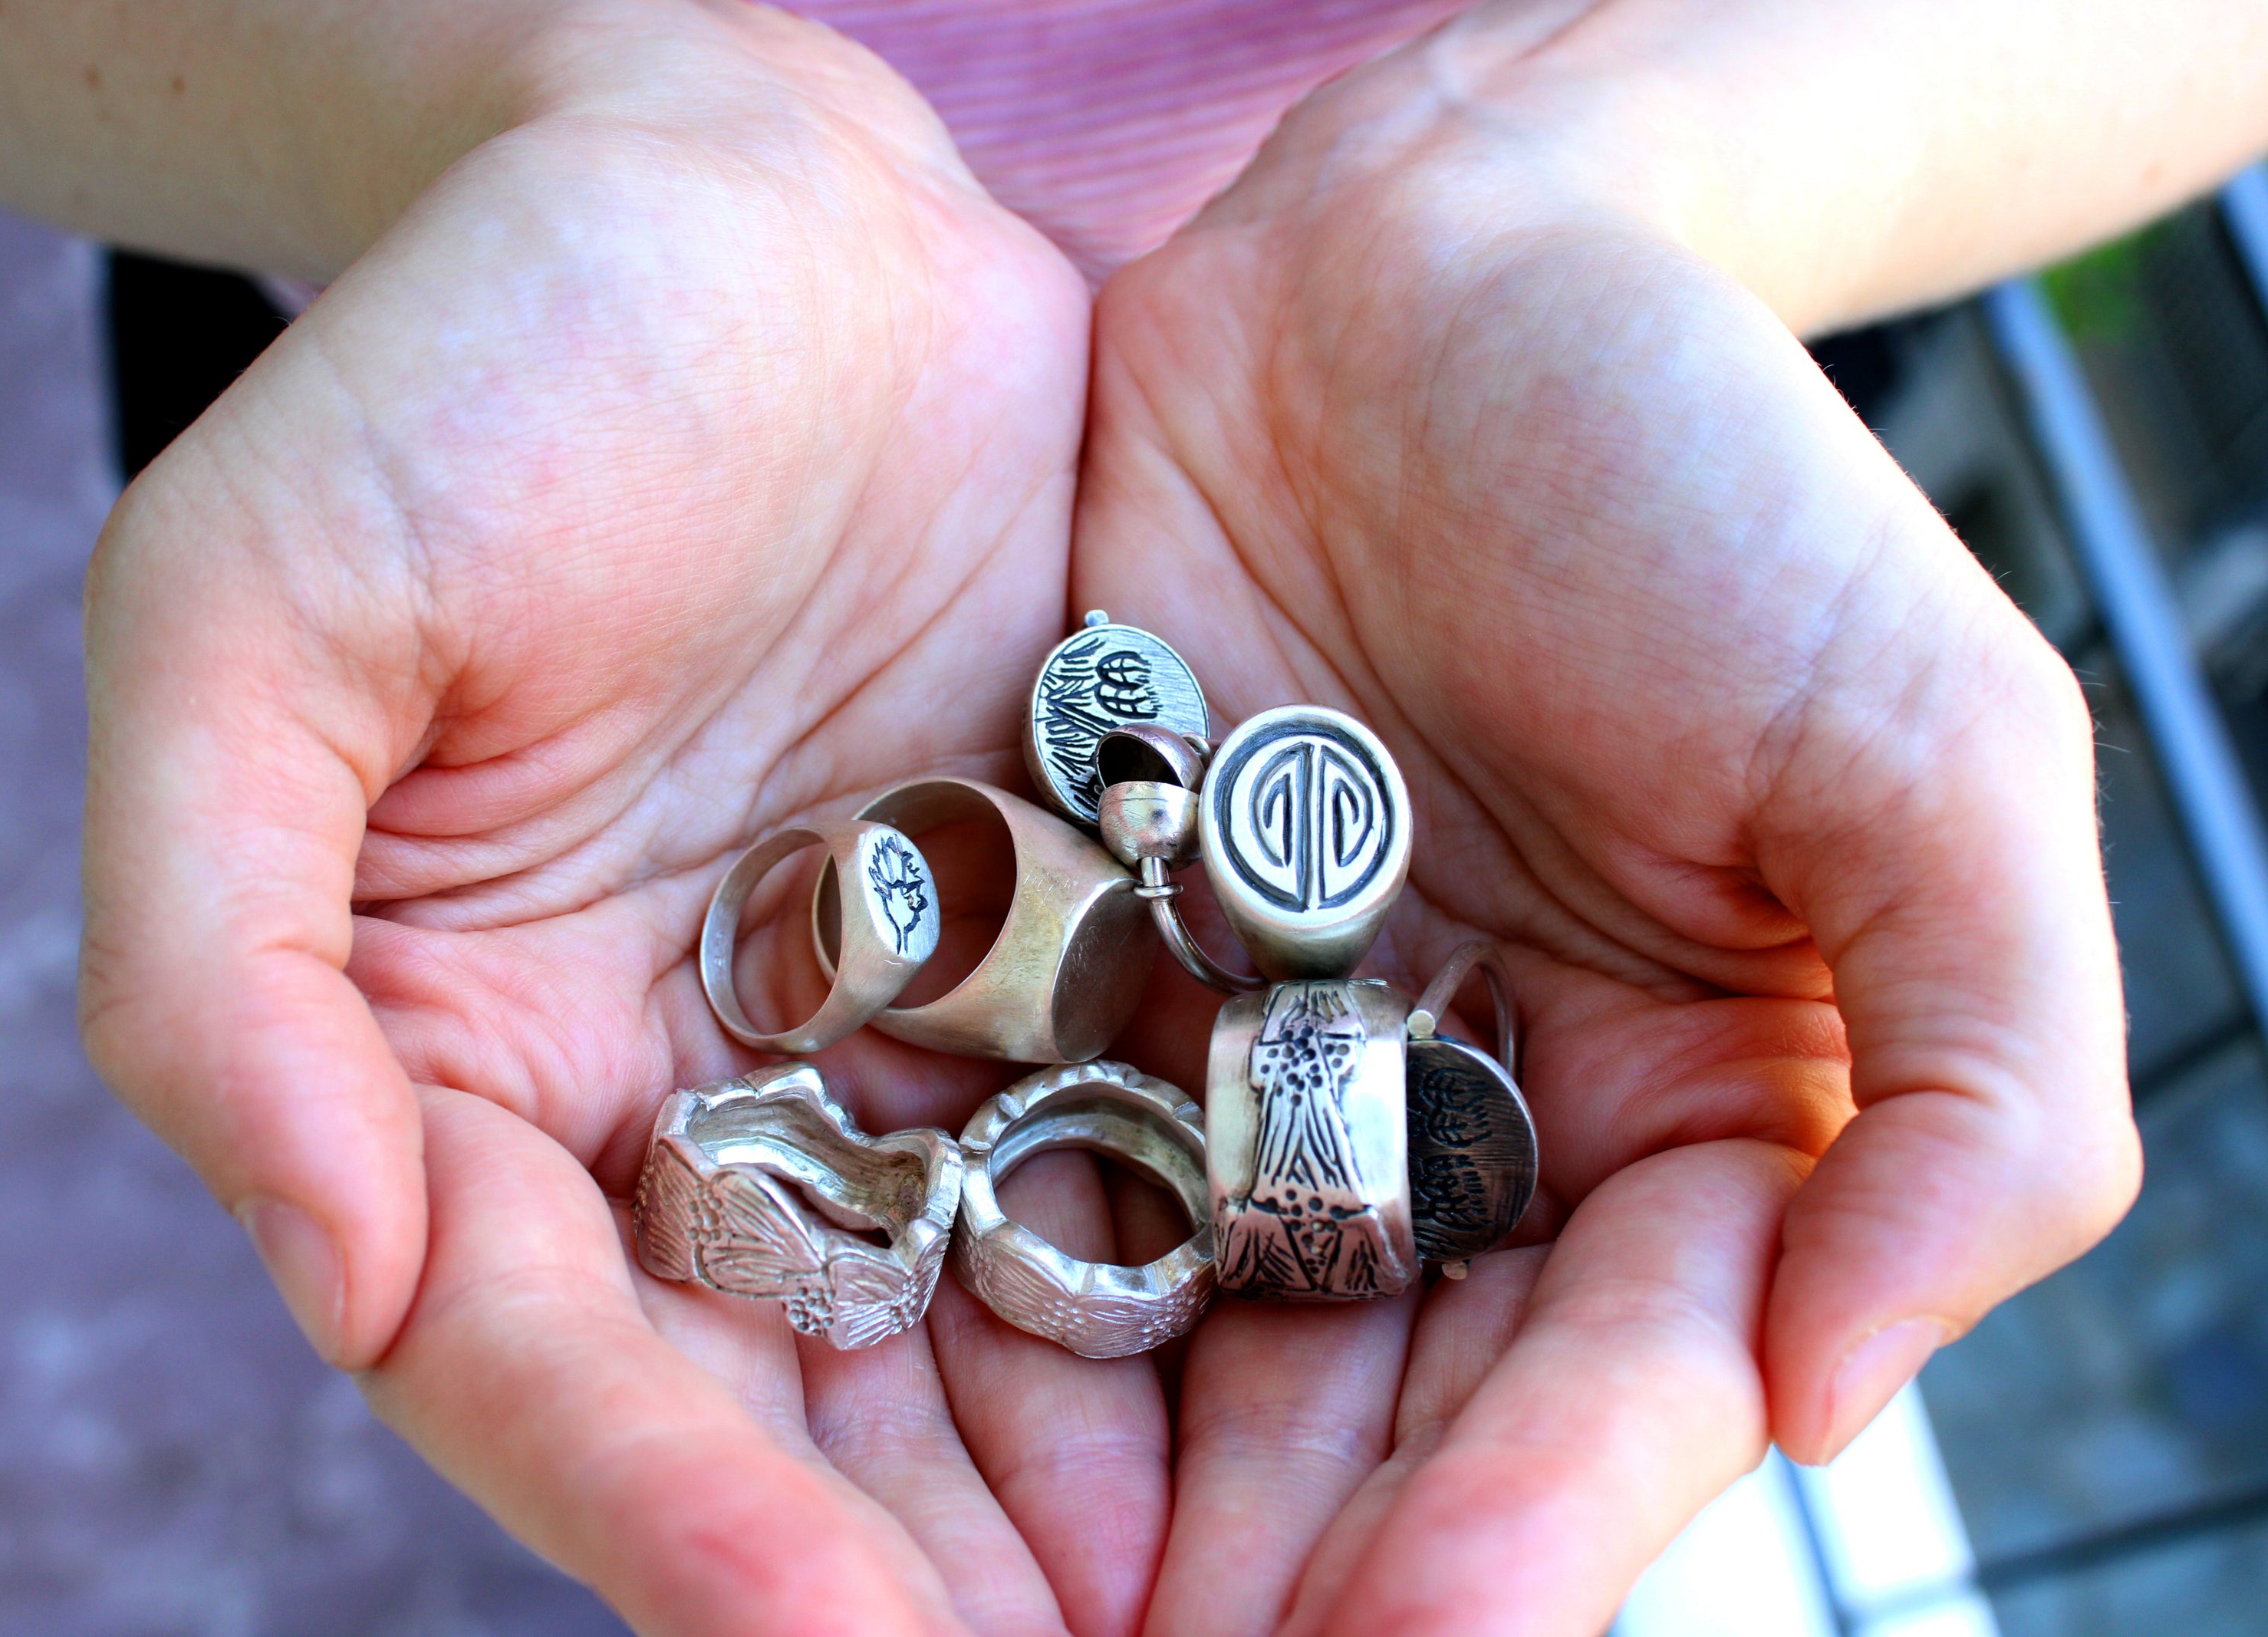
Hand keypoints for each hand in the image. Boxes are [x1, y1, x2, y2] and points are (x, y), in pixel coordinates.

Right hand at [76, 10, 1176, 1631]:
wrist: (749, 200)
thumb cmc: (467, 374)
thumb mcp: (249, 623)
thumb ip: (225, 965)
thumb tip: (322, 1274)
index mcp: (465, 1083)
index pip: (552, 1368)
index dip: (672, 1520)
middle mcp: (684, 1117)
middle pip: (789, 1423)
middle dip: (929, 1592)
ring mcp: (887, 1052)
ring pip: (989, 1339)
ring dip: (1109, 1512)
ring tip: (1261, 1626)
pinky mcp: (1064, 959)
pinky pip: (1140, 1156)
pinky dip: (1219, 1286)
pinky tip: (1341, 1411)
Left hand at [1076, 42, 2137, 1634]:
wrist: (1427, 271)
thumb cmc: (1707, 481)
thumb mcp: (1934, 752)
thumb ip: (1976, 1085)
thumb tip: (1839, 1396)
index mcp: (1673, 1138)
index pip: (1607, 1393)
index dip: (1521, 1525)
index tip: (1420, 1634)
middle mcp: (1444, 1145)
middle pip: (1372, 1425)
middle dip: (1277, 1575)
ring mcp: (1244, 1075)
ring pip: (1174, 1340)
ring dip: (1089, 1503)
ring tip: (970, 1620)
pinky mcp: (1072, 976)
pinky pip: (1012, 1158)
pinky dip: (959, 1277)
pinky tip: (872, 1407)